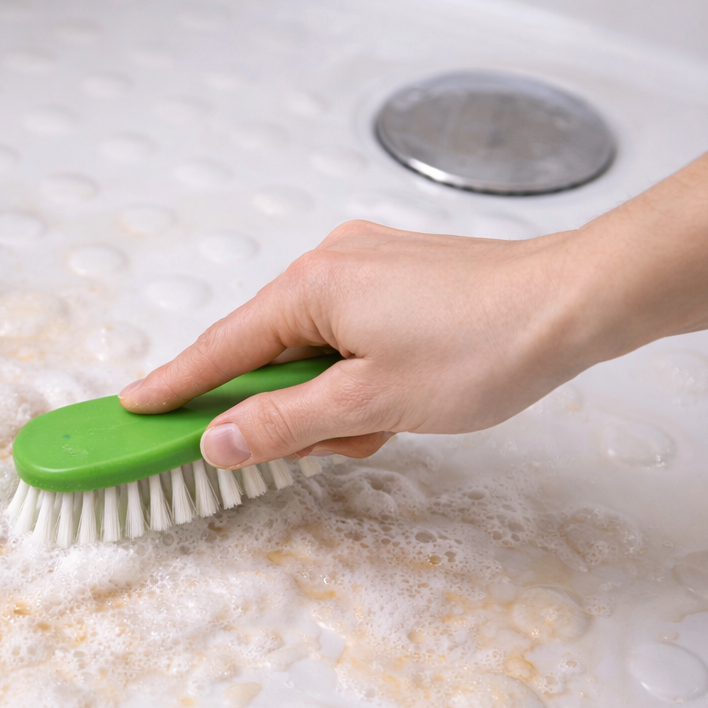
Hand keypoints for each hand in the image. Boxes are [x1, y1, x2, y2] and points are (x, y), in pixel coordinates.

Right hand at [118, 222, 594, 466]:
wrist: (577, 301)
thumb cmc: (483, 347)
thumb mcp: (372, 404)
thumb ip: (285, 425)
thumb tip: (217, 439)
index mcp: (310, 286)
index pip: (220, 348)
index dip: (174, 385)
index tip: (131, 409)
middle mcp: (329, 263)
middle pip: (270, 352)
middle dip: (292, 409)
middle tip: (330, 444)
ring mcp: (366, 264)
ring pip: (316, 350)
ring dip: (336, 399)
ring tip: (390, 422)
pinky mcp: (398, 275)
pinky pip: (350, 333)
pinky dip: (360, 374)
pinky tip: (403, 397)